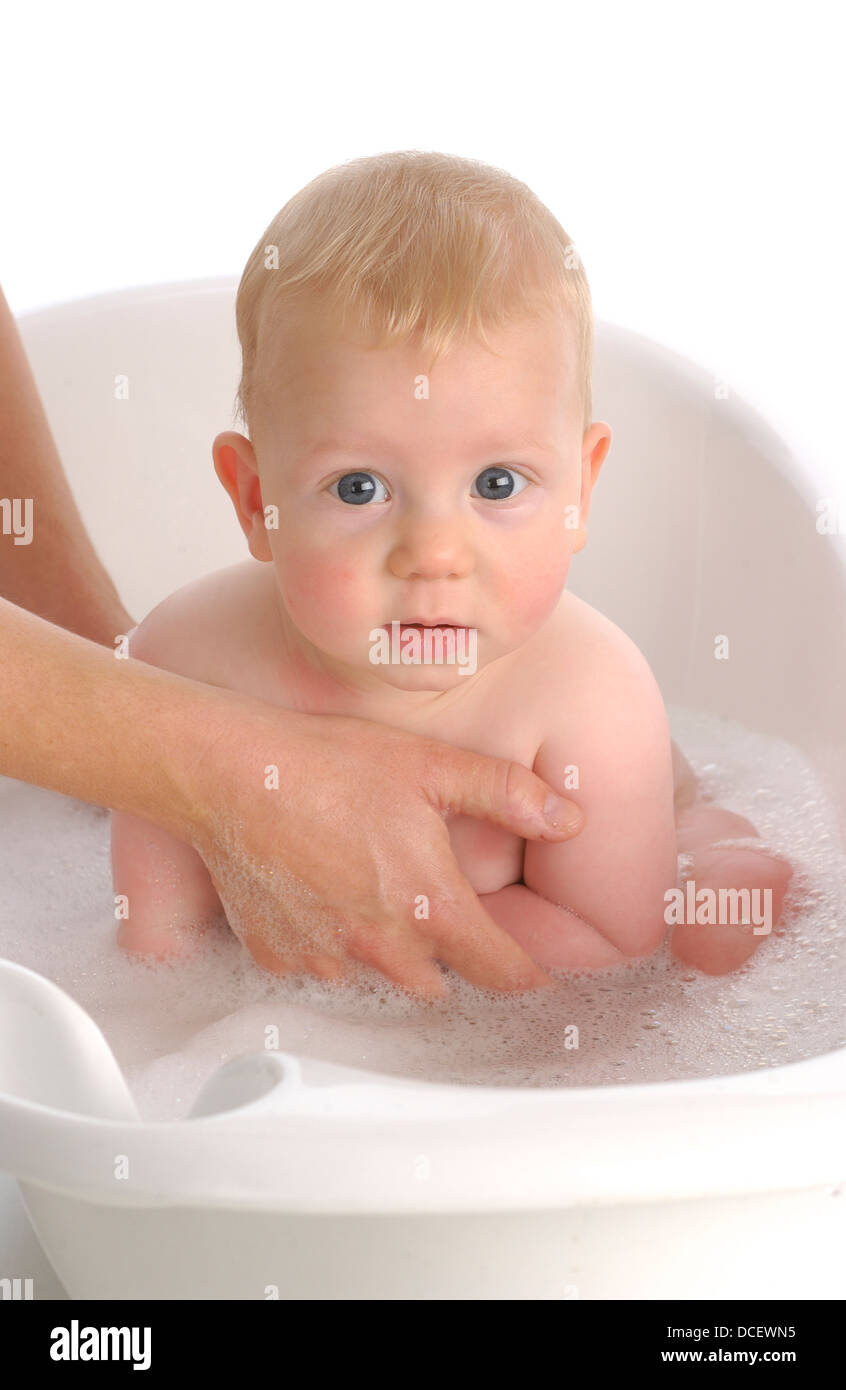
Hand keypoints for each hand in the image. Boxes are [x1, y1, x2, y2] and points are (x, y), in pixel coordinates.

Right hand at [182, 700, 584, 998]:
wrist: (229, 773)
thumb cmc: (328, 765)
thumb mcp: (432, 767)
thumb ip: (509, 796)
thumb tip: (569, 818)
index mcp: (430, 906)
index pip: (501, 971)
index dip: (526, 974)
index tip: (536, 975)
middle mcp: (381, 945)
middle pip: (439, 980)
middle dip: (446, 953)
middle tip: (433, 901)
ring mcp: (326, 956)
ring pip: (377, 972)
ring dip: (385, 947)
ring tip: (368, 884)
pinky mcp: (278, 954)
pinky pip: (321, 963)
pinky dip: (329, 940)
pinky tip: (318, 888)